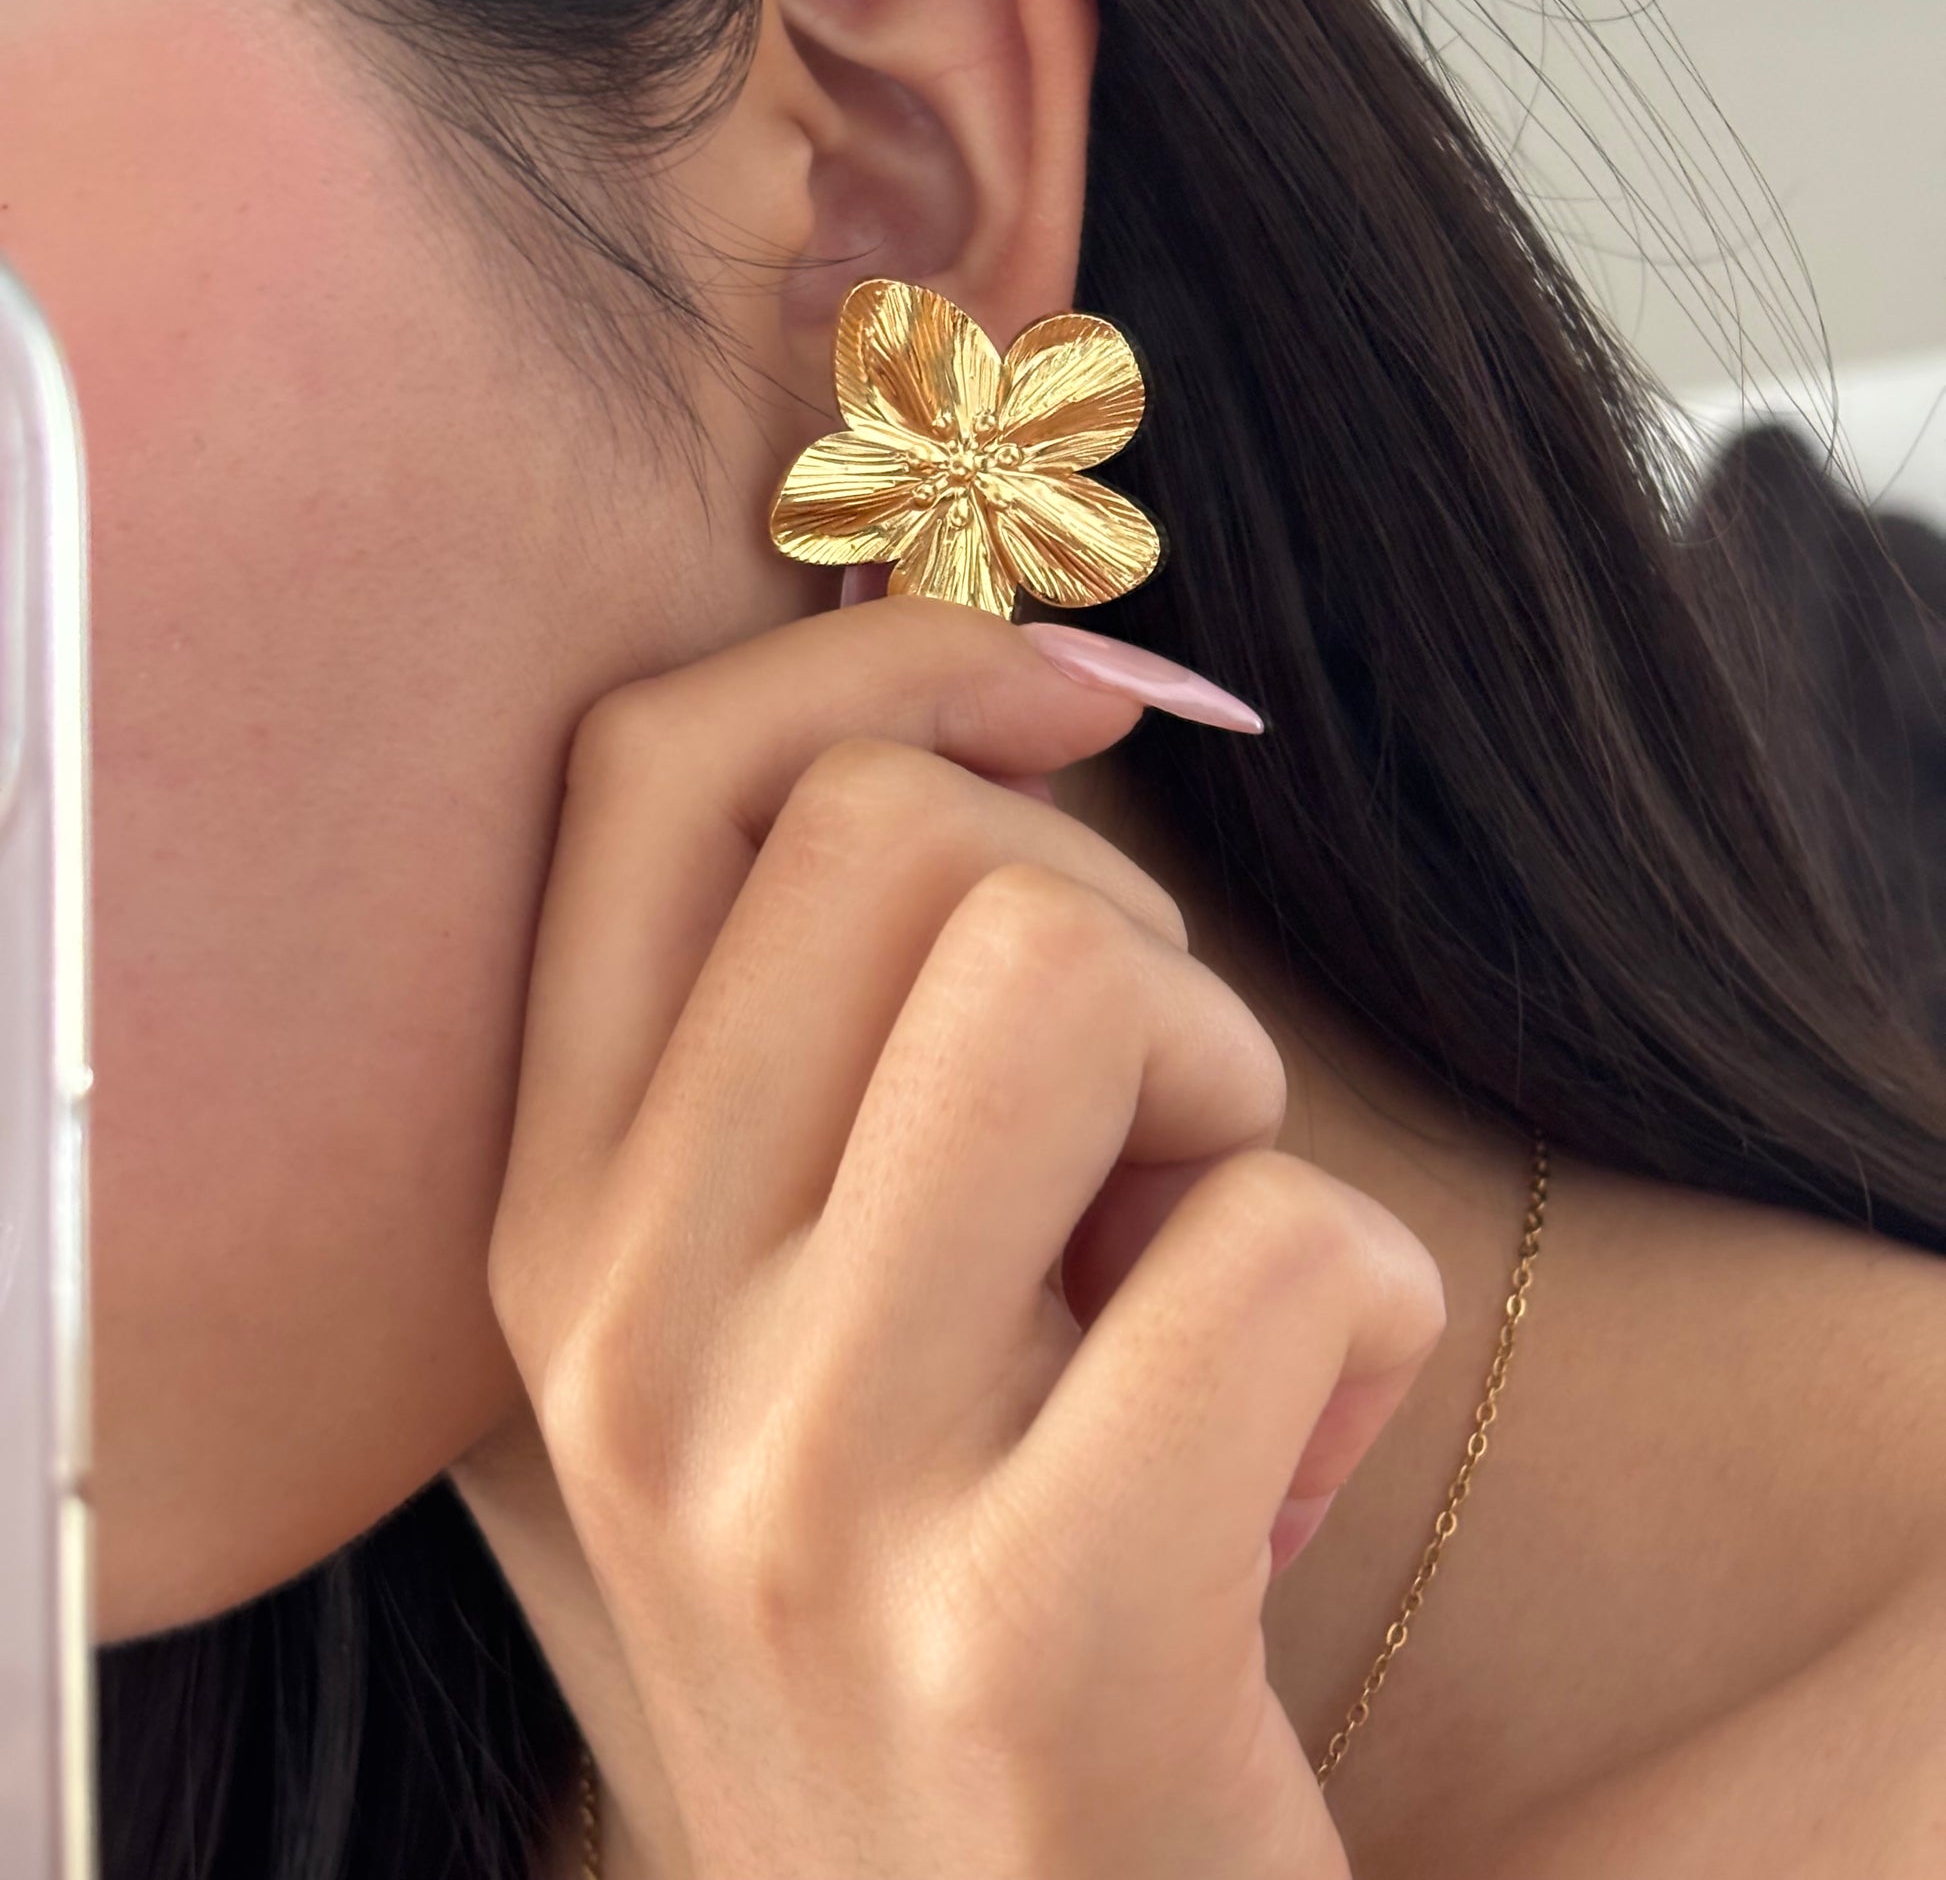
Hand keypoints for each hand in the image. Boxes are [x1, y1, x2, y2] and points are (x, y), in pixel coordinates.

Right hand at [486, 596, 1445, 1879]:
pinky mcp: (1030, 1641)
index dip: (884, 659)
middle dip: (1104, 917)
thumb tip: (1038, 700)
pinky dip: (1361, 1296)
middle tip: (1146, 1118)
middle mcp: (625, 1338)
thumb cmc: (948, 1588)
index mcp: (557, 1224)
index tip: (1064, 712)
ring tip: (1202, 1247)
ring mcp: (802, 1492)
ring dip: (1216, 1075)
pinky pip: (1273, 1244)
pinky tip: (1307, 1434)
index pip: (649, 774)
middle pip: (894, 837)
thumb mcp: (802, 1309)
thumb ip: (827, 1045)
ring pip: (1059, 976)